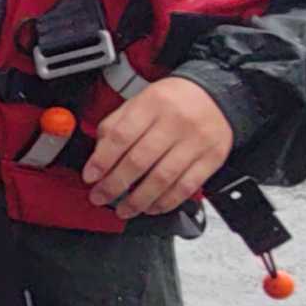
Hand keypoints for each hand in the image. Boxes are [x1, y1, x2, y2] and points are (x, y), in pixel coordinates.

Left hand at [81, 75, 234, 219]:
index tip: (90, 177)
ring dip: (139, 200)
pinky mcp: (212, 159)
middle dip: (115, 185)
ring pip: (163, 178)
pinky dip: (166, 202)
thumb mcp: (139, 101)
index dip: (102, 160)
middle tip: (101, 197)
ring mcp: (196, 142)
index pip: (121, 136)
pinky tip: (152, 207)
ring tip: (124, 209)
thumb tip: (97, 157)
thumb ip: (116, 126)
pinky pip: (186, 187)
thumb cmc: (173, 100)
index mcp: (152, 104)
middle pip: (139, 160)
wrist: (215, 95)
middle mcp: (175, 122)